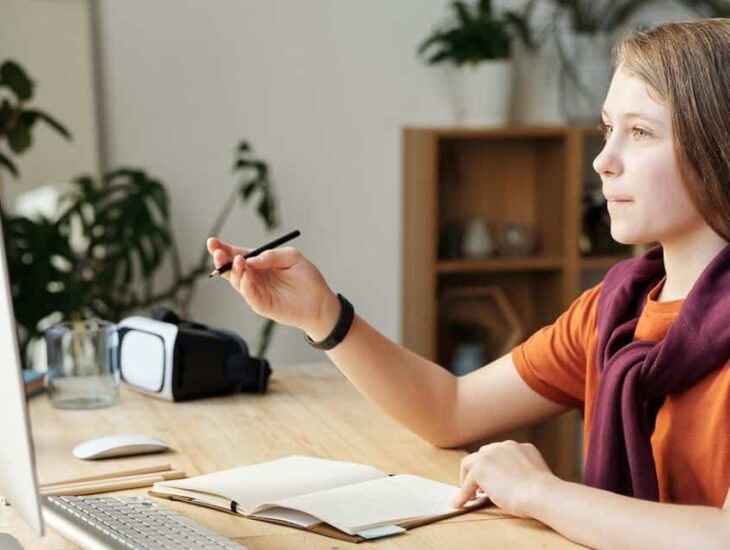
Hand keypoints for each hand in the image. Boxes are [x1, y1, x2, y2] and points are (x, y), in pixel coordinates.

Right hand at [206, 237, 338, 336]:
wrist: (321, 301)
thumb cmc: (307, 278)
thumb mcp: (292, 257)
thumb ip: (271, 255)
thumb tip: (251, 259)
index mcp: (258, 263)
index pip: (236, 254)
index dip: (223, 249)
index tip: (213, 242)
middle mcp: (254, 277)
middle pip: (230, 268)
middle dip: (221, 259)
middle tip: (217, 252)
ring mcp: (256, 291)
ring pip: (237, 281)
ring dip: (234, 270)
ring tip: (238, 261)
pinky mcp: (261, 304)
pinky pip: (249, 294)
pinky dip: (246, 285)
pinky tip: (247, 275)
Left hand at [452, 440, 556, 517]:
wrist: (541, 493)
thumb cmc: (543, 493)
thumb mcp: (536, 476)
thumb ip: (523, 473)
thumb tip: (512, 485)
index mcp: (520, 447)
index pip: (500, 454)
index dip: (494, 467)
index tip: (493, 480)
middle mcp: (504, 446)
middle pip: (483, 454)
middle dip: (480, 470)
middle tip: (479, 488)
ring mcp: (491, 454)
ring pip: (471, 465)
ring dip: (467, 479)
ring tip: (468, 495)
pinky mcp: (480, 467)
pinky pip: (467, 482)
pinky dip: (463, 494)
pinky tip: (460, 504)